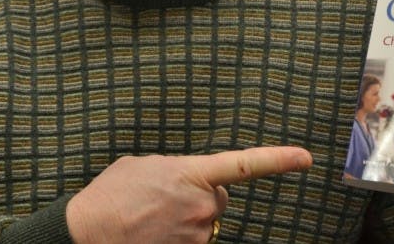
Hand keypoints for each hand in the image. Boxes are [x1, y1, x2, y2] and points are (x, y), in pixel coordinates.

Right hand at [66, 146, 312, 242]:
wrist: (87, 231)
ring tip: (151, 218)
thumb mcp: (146, 165)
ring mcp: (196, 234)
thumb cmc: (111, 193)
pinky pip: (193, 241)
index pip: (246, 164)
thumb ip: (177, 169)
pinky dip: (177, 236)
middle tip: (164, 199)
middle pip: (219, 199)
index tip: (306, 158)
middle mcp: (202, 205)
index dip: (279, 160)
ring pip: (205, 224)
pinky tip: (152, 233)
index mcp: (192, 173)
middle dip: (200, 198)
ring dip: (185, 220)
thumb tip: (187, 180)